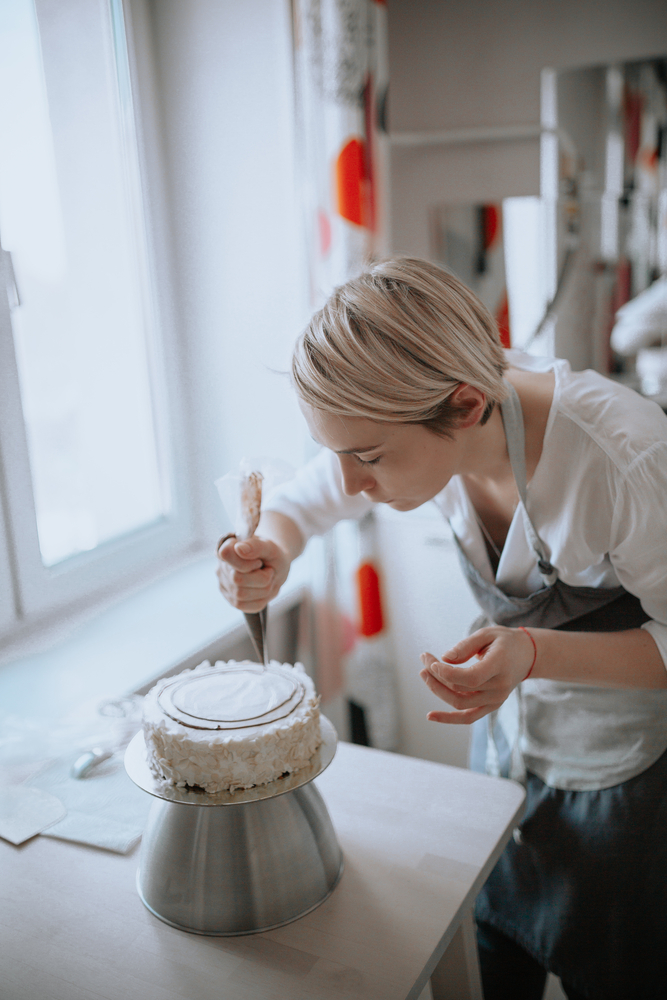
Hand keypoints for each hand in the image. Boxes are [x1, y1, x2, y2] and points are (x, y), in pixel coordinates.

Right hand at [216, 535, 290, 611]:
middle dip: (261, 578)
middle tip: (269, 571)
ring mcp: (224, 584)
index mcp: (228, 547)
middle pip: (237, 579)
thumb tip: (239, 548)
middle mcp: (222, 566)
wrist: (276, 568)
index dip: (246, 562)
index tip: (259, 562)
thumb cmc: (272, 555)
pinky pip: (246, 607)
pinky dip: (262, 600)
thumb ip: (256, 546)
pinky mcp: (232, 600)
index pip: (226, 554)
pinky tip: (264, 590)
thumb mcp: (271, 547)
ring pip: (241, 595)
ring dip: (263, 590)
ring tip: (267, 580)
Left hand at [419, 625, 535, 724]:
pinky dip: (449, 719)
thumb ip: (465, 646)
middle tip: (424, 659)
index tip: (432, 661)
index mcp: (500, 666)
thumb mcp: (486, 634)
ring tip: (423, 674)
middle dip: (436, 676)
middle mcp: (499, 687)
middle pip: (460, 689)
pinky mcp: (491, 706)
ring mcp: (496, 699)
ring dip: (437, 690)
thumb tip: (444, 659)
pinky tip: (430, 716)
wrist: (527, 656)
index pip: (471, 678)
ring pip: (460, 703)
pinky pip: (468, 717)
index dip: (447, 673)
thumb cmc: (504, 642)